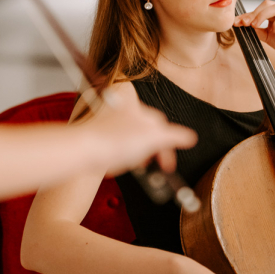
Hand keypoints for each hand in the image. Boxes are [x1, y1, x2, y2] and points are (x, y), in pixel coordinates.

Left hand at [81, 98, 195, 176]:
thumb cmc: (116, 140)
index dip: (168, 146)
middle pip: (147, 132)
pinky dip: (120, 158)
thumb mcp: (154, 137)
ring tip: (133, 166)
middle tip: (153, 167)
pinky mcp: (98, 136)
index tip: (168, 165)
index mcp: (137, 107)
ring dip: (136, 155)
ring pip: (131, 141)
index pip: (162, 125)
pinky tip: (117, 165)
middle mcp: (123, 112)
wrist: (83, 149)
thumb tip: (191, 137)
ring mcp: (110, 124)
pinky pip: (115, 147)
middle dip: (152, 150)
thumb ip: (174, 136)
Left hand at [234, 0, 274, 61]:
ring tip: (254, 25)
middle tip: (243, 23)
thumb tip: (245, 27)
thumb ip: (258, 31)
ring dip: (262, 15)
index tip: (236, 22)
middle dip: (253, 13)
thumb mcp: (268, 37)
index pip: (259, 9)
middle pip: (266, 4)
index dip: (247, 15)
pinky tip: (272, 31)